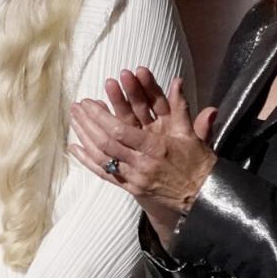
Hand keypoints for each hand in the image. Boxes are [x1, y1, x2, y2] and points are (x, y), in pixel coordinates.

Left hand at [69, 69, 217, 244]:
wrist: (203, 196)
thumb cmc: (199, 163)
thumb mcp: (190, 134)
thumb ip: (181, 107)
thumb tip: (178, 81)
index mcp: (155, 148)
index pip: (120, 131)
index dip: (101, 117)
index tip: (88, 103)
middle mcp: (142, 164)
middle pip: (106, 143)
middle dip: (88, 124)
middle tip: (75, 107)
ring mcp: (134, 178)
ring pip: (102, 158)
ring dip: (85, 138)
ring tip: (73, 121)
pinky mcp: (132, 188)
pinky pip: (105, 174)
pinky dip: (88, 161)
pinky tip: (75, 148)